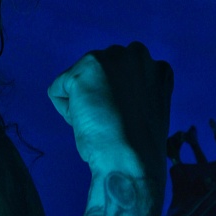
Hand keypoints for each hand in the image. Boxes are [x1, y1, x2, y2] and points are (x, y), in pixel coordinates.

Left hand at [47, 42, 172, 181]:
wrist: (131, 161)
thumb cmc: (136, 149)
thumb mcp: (145, 111)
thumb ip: (132, 91)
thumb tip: (104, 90)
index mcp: (157, 68)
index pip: (119, 78)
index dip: (117, 104)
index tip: (126, 121)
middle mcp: (137, 54)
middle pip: (96, 73)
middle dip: (98, 96)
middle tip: (114, 122)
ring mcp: (112, 58)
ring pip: (77, 80)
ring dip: (82, 103)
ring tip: (103, 122)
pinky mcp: (87, 67)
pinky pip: (58, 90)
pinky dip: (65, 110)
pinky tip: (88, 121)